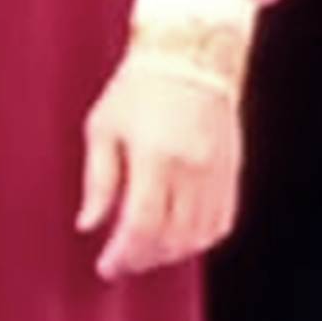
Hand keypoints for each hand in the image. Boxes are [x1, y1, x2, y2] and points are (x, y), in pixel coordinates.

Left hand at [77, 43, 244, 279]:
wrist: (191, 53)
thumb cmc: (139, 86)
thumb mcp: (103, 127)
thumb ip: (98, 181)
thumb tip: (88, 225)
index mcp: (155, 157)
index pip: (142, 226)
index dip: (123, 255)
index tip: (107, 267)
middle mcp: (192, 168)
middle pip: (172, 239)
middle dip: (144, 259)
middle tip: (122, 261)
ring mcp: (218, 171)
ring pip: (200, 236)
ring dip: (171, 254)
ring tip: (147, 251)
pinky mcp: (233, 171)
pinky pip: (223, 221)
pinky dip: (201, 239)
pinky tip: (179, 237)